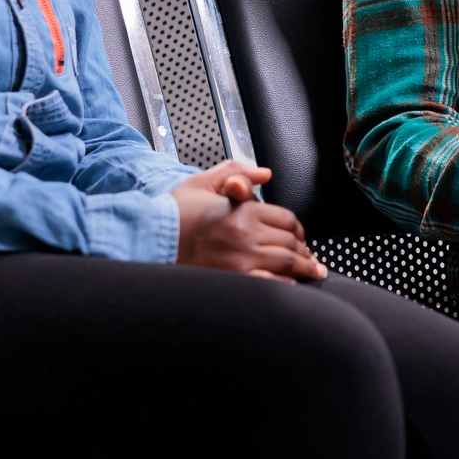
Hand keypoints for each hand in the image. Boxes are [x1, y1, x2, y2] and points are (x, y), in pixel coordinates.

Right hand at [173, 161, 325, 282]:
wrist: (146, 240)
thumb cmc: (172, 213)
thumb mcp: (202, 183)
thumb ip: (236, 172)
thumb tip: (265, 174)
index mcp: (243, 210)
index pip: (287, 220)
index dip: (298, 230)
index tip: (301, 238)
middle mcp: (245, 234)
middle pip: (291, 242)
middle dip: (305, 252)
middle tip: (311, 259)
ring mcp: (240, 259)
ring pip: (286, 263)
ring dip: (303, 269)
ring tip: (312, 273)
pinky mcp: (232, 280)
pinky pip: (269, 284)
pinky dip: (284, 285)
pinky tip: (289, 286)